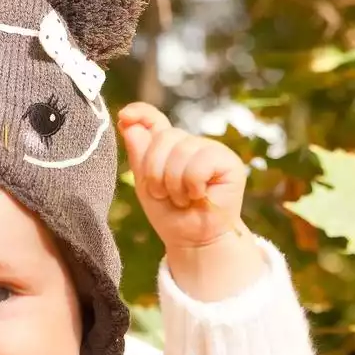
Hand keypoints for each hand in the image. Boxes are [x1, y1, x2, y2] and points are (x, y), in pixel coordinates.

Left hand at [118, 102, 248, 252]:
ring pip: (181, 151)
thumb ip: (139, 157)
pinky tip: (200, 196)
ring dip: (174, 184)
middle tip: (164, 195)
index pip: (154, 120)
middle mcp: (190, 143)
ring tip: (183, 199)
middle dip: (156, 172)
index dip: (141, 113)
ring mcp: (210, 150)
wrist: (193, 241)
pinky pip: (200, 163)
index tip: (125, 116)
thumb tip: (129, 124)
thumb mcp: (146, 186)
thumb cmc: (171, 216)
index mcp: (168, 147)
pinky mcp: (228, 161)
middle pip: (164, 137)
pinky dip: (192, 185)